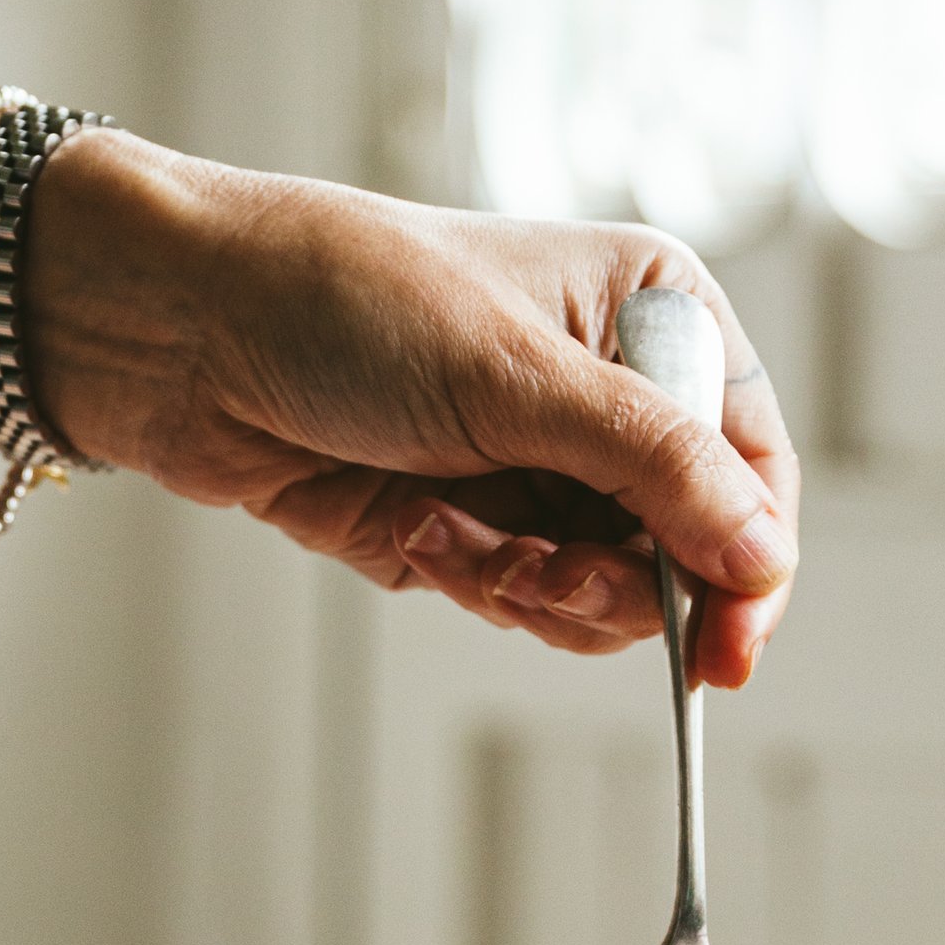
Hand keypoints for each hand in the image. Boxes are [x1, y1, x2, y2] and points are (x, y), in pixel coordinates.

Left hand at [22, 135, 797, 688]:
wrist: (181, 331)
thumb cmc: (343, 297)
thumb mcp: (517, 376)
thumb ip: (655, 468)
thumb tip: (763, 557)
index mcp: (652, 313)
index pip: (752, 463)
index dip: (749, 561)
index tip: (725, 646)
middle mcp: (609, 390)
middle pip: (685, 548)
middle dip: (616, 580)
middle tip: (545, 573)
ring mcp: (539, 463)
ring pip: (604, 591)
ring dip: (536, 586)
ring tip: (458, 537)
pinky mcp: (473, 524)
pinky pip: (522, 599)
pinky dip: (478, 583)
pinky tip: (417, 530)